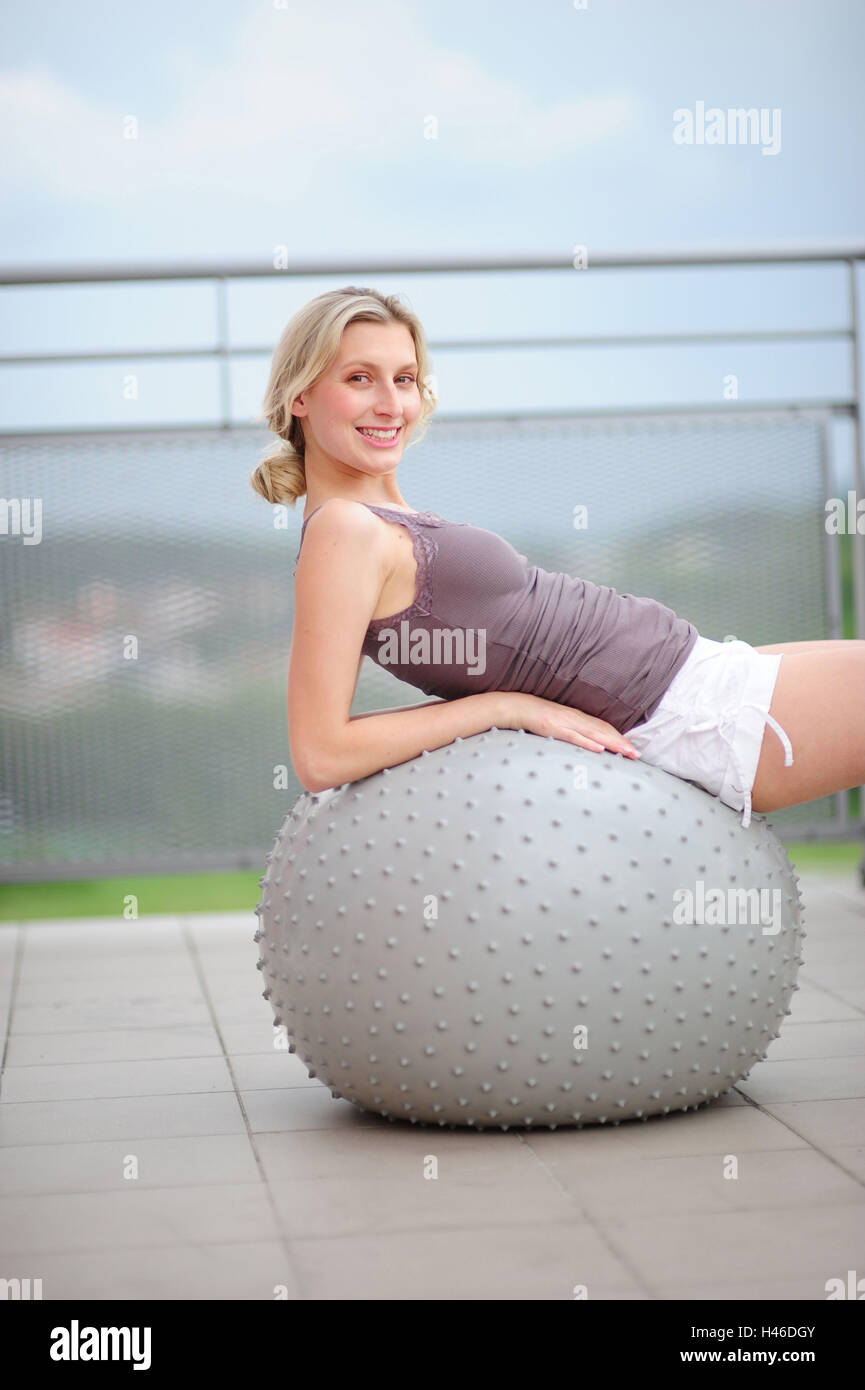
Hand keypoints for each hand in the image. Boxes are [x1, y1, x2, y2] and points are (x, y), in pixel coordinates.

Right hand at [493, 691, 641, 757]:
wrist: (515, 707)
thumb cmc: (535, 717)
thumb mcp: (556, 725)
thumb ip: (571, 732)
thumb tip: (585, 744)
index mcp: (576, 718)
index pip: (603, 727)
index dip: (619, 738)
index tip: (632, 749)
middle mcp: (575, 718)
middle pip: (603, 731)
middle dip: (621, 743)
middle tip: (637, 755)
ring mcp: (565, 722)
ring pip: (593, 733)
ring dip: (611, 743)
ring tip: (626, 753)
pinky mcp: (554, 728)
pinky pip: (573, 736)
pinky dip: (588, 743)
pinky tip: (599, 749)